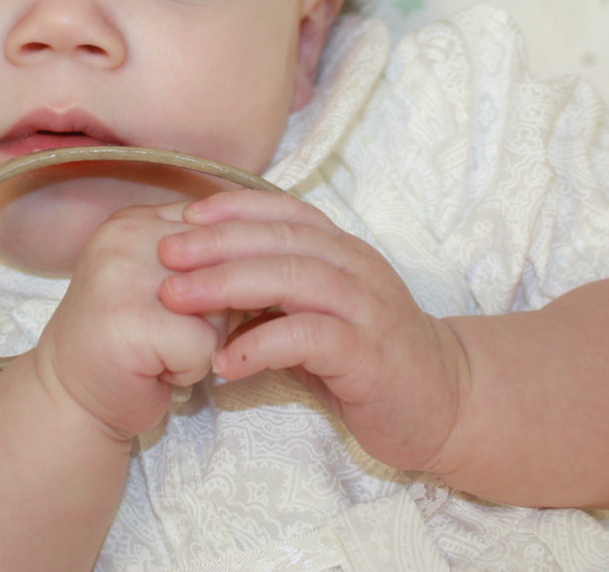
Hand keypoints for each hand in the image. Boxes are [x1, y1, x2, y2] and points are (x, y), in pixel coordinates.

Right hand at [31, 203, 225, 443]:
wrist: (70, 398)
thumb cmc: (129, 343)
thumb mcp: (161, 283)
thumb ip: (201, 259)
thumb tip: (268, 257)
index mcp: (136, 219)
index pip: (220, 232)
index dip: (218, 280)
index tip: (175, 306)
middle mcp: (127, 236)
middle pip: (226, 268)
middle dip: (213, 312)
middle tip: (164, 331)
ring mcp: (124, 275)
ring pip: (220, 306)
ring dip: (203, 341)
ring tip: (158, 348)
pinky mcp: (131, 320)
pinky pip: (206, 346)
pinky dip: (190, 369)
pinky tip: (153, 369)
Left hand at [155, 190, 466, 472]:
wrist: (443, 402)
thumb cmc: (366, 356)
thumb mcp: (318, 312)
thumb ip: (275, 292)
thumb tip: (203, 279)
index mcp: (342, 250)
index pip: (287, 210)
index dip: (234, 205)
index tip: (184, 214)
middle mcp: (356, 268)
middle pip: (282, 239)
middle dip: (217, 242)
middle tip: (165, 253)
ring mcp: (366, 308)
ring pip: (294, 278)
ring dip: (228, 284)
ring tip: (177, 298)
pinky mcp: (370, 355)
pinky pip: (310, 338)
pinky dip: (261, 345)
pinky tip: (223, 363)